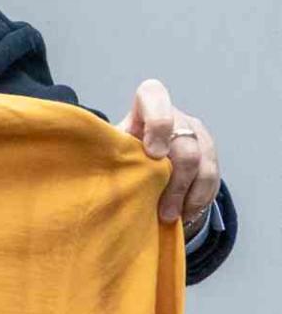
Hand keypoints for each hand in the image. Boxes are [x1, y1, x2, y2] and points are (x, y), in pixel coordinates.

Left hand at [115, 79, 220, 230]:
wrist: (144, 165)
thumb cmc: (121, 156)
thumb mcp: (112, 151)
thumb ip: (111, 154)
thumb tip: (99, 177)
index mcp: (147, 107)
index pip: (154, 95)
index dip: (158, 122)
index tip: (153, 154)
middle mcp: (176, 117)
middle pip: (185, 145)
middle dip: (175, 182)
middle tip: (163, 211)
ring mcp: (196, 135)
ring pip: (204, 165)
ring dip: (188, 196)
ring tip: (171, 217)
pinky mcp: (210, 156)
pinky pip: (212, 180)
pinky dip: (199, 200)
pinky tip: (185, 215)